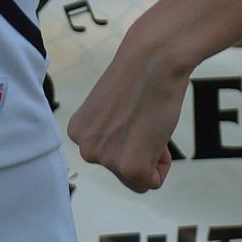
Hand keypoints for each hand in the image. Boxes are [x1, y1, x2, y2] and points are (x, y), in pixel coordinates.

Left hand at [68, 28, 186, 191]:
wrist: (152, 58)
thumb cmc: (138, 77)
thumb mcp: (109, 112)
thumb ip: (107, 134)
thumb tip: (117, 149)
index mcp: (78, 132)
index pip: (108, 159)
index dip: (129, 140)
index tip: (130, 114)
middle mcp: (84, 148)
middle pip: (122, 173)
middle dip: (140, 152)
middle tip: (142, 118)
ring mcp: (105, 159)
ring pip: (138, 180)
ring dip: (151, 156)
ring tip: (148, 122)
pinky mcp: (130, 167)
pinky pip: (154, 183)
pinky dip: (163, 164)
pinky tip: (156, 133)